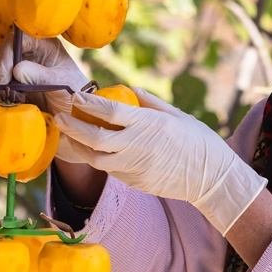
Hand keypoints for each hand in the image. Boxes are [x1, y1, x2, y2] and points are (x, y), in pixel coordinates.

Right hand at [0, 31, 88, 116]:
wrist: (76, 114)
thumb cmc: (76, 94)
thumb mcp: (63, 84)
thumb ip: (42, 76)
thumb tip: (17, 69)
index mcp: (43, 45)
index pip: (18, 38)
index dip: (7, 53)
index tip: (5, 76)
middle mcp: (28, 52)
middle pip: (3, 51)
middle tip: (3, 89)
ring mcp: (18, 67)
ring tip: (2, 100)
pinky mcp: (12, 83)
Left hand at [55, 88, 266, 234]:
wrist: (211, 178)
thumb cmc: (198, 141)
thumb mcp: (177, 115)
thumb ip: (150, 102)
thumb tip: (130, 89)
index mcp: (149, 125)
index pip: (110, 112)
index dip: (88, 104)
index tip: (75, 96)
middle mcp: (138, 146)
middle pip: (94, 138)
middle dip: (73, 127)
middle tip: (61, 118)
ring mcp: (135, 167)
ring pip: (96, 159)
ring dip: (79, 147)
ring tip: (69, 135)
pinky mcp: (135, 182)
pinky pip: (110, 169)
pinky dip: (97, 159)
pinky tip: (92, 150)